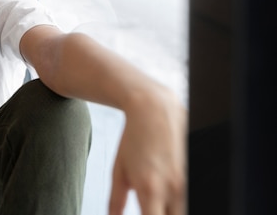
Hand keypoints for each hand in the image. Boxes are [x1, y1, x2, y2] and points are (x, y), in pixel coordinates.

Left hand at [109, 87, 186, 214]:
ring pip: (184, 211)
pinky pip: (191, 197)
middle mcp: (173, 188)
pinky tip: (170, 195)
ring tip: (158, 201)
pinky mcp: (196, 173)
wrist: (154, 109)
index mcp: (150, 189)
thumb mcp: (118, 169)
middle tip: (150, 208)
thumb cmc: (134, 139)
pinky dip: (181, 201)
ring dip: (171, 211)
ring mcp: (188, 182)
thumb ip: (116, 200)